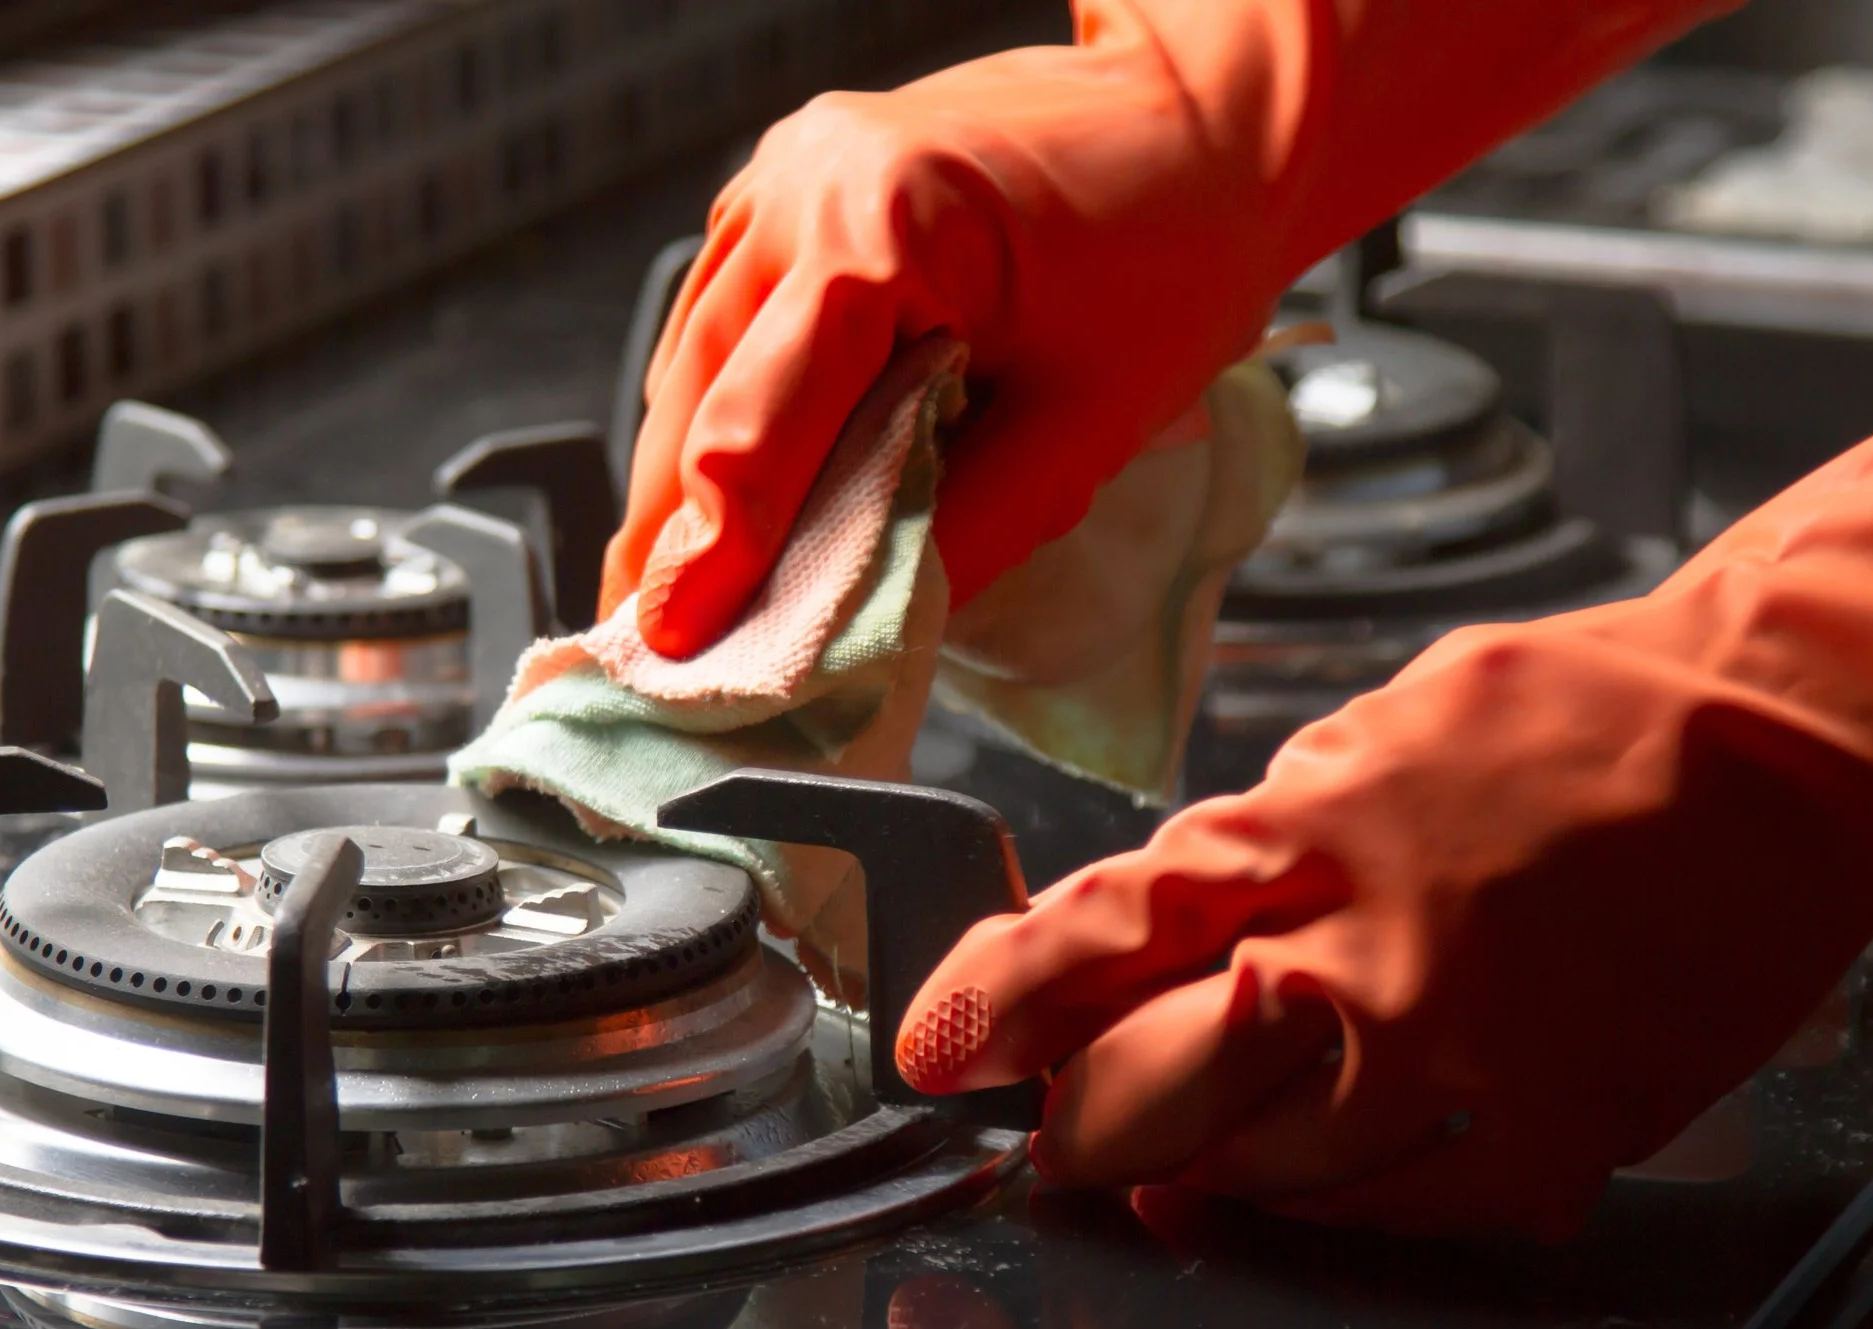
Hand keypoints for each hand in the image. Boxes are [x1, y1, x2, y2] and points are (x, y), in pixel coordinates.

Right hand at [602, 1, 1723, 657]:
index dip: (713, 570)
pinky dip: (722, 430)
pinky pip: (730, 333)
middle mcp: (811, 185)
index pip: (765, 434)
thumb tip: (870, 632)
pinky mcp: (802, 191)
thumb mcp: (1091, 422)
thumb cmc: (1187, 244)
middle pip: (701, 405)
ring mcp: (793, 178)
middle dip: (677, 546)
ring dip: (685, 493)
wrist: (1225, 109)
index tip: (672, 671)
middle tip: (647, 675)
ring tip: (669, 619)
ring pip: (695, 369)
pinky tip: (718, 515)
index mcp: (884, 223)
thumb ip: (962, 531)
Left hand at [898, 294, 1872, 1238]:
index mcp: (1295, 835)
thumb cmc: (1570, 720)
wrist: (1779, 731)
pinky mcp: (1551, 1134)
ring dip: (1205, 1177)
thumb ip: (1253, 846)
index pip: (1090, 938)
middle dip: (1079, 1131)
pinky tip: (1327, 1169)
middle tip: (1060, 1143)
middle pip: (1147, 1092)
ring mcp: (1455, 1057)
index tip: (935, 1054)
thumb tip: (1138, 941)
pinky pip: (1396, 1216)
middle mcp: (1357, 956)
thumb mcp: (1366, 734)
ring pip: (1262, 1177)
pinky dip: (1338, 1207)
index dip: (989, 1006)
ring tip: (1195, 1158)